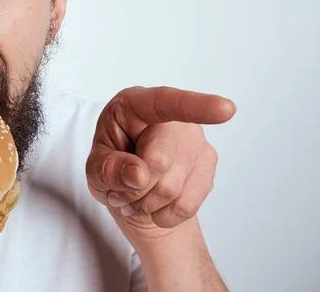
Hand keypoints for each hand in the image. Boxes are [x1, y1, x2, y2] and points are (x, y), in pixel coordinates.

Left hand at [86, 86, 235, 234]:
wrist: (131, 184)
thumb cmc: (111, 163)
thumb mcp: (93, 167)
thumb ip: (108, 169)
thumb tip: (140, 175)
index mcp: (137, 104)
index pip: (166, 103)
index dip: (196, 107)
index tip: (226, 109)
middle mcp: (173, 118)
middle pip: (159, 161)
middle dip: (133, 188)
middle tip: (119, 191)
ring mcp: (196, 139)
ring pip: (173, 190)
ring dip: (145, 204)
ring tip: (133, 196)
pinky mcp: (208, 164)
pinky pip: (186, 205)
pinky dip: (163, 215)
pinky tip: (153, 205)